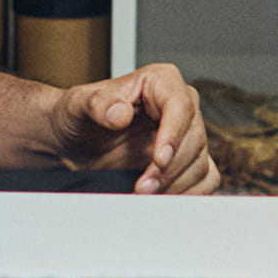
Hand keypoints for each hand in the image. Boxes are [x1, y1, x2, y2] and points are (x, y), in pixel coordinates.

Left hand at [47, 64, 218, 194]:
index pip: (180, 106)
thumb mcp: (77, 104)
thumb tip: (120, 113)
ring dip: (174, 184)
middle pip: (194, 139)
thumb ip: (97, 104)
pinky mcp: (187, 160)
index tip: (158, 159)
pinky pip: (204, 180)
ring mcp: (185, 135)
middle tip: (142, 187)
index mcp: (158, 81)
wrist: (73, 142)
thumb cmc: (77, 116)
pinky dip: (186, 193)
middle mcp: (178, 105)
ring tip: (142, 192)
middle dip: (169, 168)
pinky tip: (161, 197)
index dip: (173, 135)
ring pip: (200, 163)